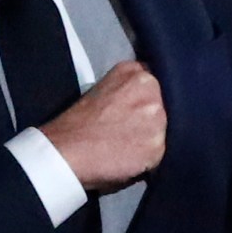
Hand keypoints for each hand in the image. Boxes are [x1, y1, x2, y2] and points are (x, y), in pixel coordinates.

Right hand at [38, 60, 163, 191]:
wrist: (64, 152)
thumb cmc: (76, 125)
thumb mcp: (102, 90)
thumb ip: (128, 91)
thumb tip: (143, 104)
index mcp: (134, 73)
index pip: (158, 82)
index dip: (150, 99)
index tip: (139, 109)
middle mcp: (151, 90)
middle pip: (167, 105)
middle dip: (154, 118)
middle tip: (132, 131)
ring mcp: (157, 118)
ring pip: (166, 131)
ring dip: (152, 139)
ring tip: (129, 147)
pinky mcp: (157, 146)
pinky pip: (161, 153)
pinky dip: (148, 160)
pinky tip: (130, 159)